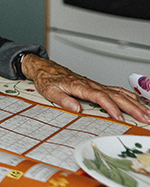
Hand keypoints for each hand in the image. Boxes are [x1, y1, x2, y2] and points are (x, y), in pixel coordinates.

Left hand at [22, 55, 149, 123]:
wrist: (46, 68)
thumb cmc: (48, 80)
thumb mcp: (49, 91)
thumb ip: (62, 99)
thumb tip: (76, 109)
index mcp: (80, 86)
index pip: (100, 97)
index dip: (110, 107)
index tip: (119, 117)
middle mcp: (91, 84)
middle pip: (115, 95)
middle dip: (131, 107)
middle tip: (143, 118)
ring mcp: (96, 84)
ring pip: (119, 93)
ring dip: (134, 103)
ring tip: (146, 114)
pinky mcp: (97, 86)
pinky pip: (117, 90)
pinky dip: (130, 96)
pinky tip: (138, 102)